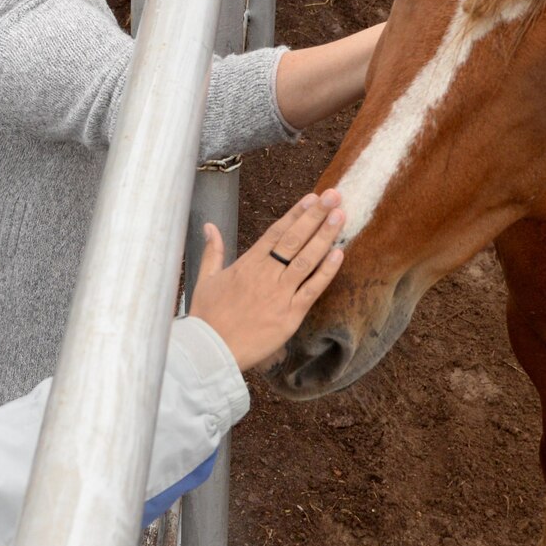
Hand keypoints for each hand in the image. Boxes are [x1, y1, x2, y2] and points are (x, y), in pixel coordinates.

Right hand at [187, 191, 345, 370]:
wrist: (210, 350)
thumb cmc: (206, 317)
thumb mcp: (205, 279)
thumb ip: (213, 251)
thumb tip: (210, 226)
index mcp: (247, 264)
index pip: (276, 232)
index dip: (296, 214)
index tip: (312, 198)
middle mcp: (266, 274)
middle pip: (295, 239)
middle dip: (316, 216)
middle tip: (334, 195)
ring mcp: (279, 294)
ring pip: (306, 259)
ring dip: (324, 236)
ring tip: (340, 215)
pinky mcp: (289, 315)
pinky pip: (312, 290)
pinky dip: (326, 272)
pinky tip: (339, 254)